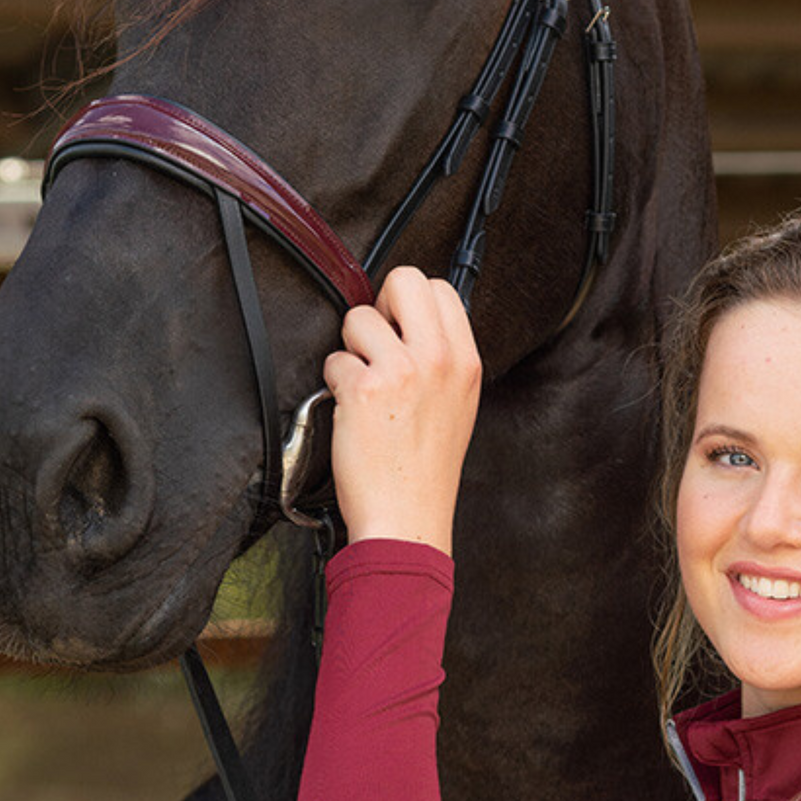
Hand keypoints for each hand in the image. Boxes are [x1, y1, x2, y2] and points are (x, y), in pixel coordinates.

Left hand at [322, 267, 479, 553]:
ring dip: (351, 350)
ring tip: (365, 390)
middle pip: (404, 280)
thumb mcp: (457, 408)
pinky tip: (352, 414)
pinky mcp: (364, 391)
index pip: (440, 289)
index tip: (399, 330)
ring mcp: (401, 372)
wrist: (407, 520)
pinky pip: (335, 360)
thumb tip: (411, 325)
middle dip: (381, 306)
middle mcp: (438, 361)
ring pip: (358, 318)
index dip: (410, 305)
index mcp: (465, 363)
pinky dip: (334, 385)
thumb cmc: (425, 475)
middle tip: (376, 343)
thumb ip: (442, 362)